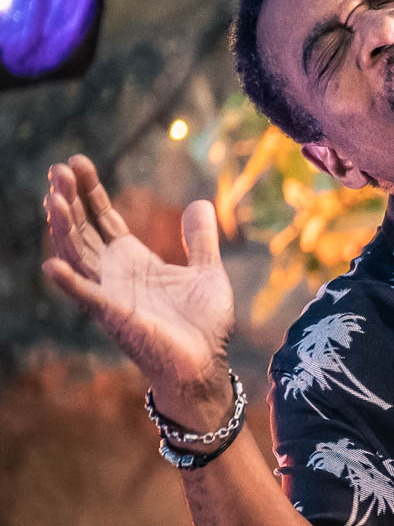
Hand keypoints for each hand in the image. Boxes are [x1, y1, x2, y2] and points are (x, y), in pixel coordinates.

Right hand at [42, 154, 236, 430]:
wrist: (206, 363)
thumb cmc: (203, 324)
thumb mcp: (208, 272)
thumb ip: (201, 239)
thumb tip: (201, 202)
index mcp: (133, 260)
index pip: (103, 218)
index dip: (89, 192)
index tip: (77, 162)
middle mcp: (115, 274)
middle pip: (83, 229)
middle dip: (69, 200)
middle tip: (59, 168)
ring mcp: (111, 294)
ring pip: (78, 255)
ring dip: (63, 228)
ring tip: (52, 198)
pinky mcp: (116, 317)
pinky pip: (88, 298)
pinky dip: (70, 282)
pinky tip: (52, 264)